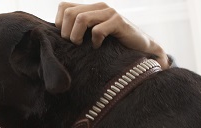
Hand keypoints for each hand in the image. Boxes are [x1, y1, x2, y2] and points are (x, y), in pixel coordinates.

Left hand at [55, 2, 169, 68]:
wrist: (141, 48)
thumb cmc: (114, 45)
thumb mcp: (93, 36)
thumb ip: (79, 32)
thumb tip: (59, 39)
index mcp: (90, 9)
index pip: (64, 7)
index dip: (60, 24)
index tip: (66, 39)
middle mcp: (99, 7)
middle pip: (70, 13)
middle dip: (67, 32)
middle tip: (75, 44)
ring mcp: (110, 13)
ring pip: (81, 19)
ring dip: (77, 36)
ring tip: (83, 45)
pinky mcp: (119, 22)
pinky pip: (98, 30)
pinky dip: (95, 41)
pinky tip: (98, 47)